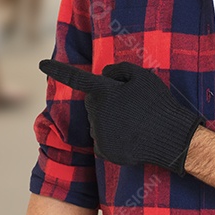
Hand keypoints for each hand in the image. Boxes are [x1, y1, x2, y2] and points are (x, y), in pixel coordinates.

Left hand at [39, 59, 203, 175]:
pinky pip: (103, 141)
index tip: (41, 63)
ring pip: (97, 122)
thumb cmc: (159, 104)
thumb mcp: (144, 77)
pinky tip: (132, 138)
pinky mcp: (104, 151)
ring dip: (111, 121)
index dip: (58, 69)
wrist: (174, 139)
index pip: (77, 78)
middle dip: (106, 102)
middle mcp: (96, 112)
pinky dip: (114, 139)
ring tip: (135, 123)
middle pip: (93, 103)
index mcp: (104, 91)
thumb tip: (103, 74)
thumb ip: (119, 70)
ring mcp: (98, 133)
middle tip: (132, 106)